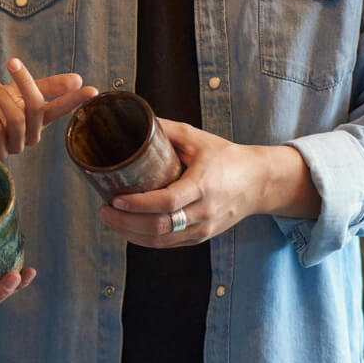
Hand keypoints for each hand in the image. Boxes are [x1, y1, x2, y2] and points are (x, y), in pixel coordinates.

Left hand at [0, 59, 95, 157]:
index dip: (74, 100)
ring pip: (16, 120)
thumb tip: (77, 78)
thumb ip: (44, 87)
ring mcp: (14, 147)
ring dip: (1, 96)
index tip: (92, 90)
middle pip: (36, 109)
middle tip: (12, 61)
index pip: (60, 110)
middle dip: (26, 83)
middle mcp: (30, 136)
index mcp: (37, 121)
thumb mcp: (16, 94)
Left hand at [97, 119, 280, 246]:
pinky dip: (145, 240)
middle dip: (126, 222)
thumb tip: (133, 118)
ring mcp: (204, 228)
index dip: (139, 204)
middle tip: (104, 209)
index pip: (168, 202)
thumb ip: (166, 130)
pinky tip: (128, 229)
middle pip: (161, 226)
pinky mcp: (202, 237)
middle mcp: (205, 212)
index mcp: (204, 185)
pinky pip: (169, 244)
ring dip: (131, 233)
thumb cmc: (226, 157)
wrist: (259, 182)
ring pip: (162, 240)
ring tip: (110, 218)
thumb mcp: (197, 138)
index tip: (115, 198)